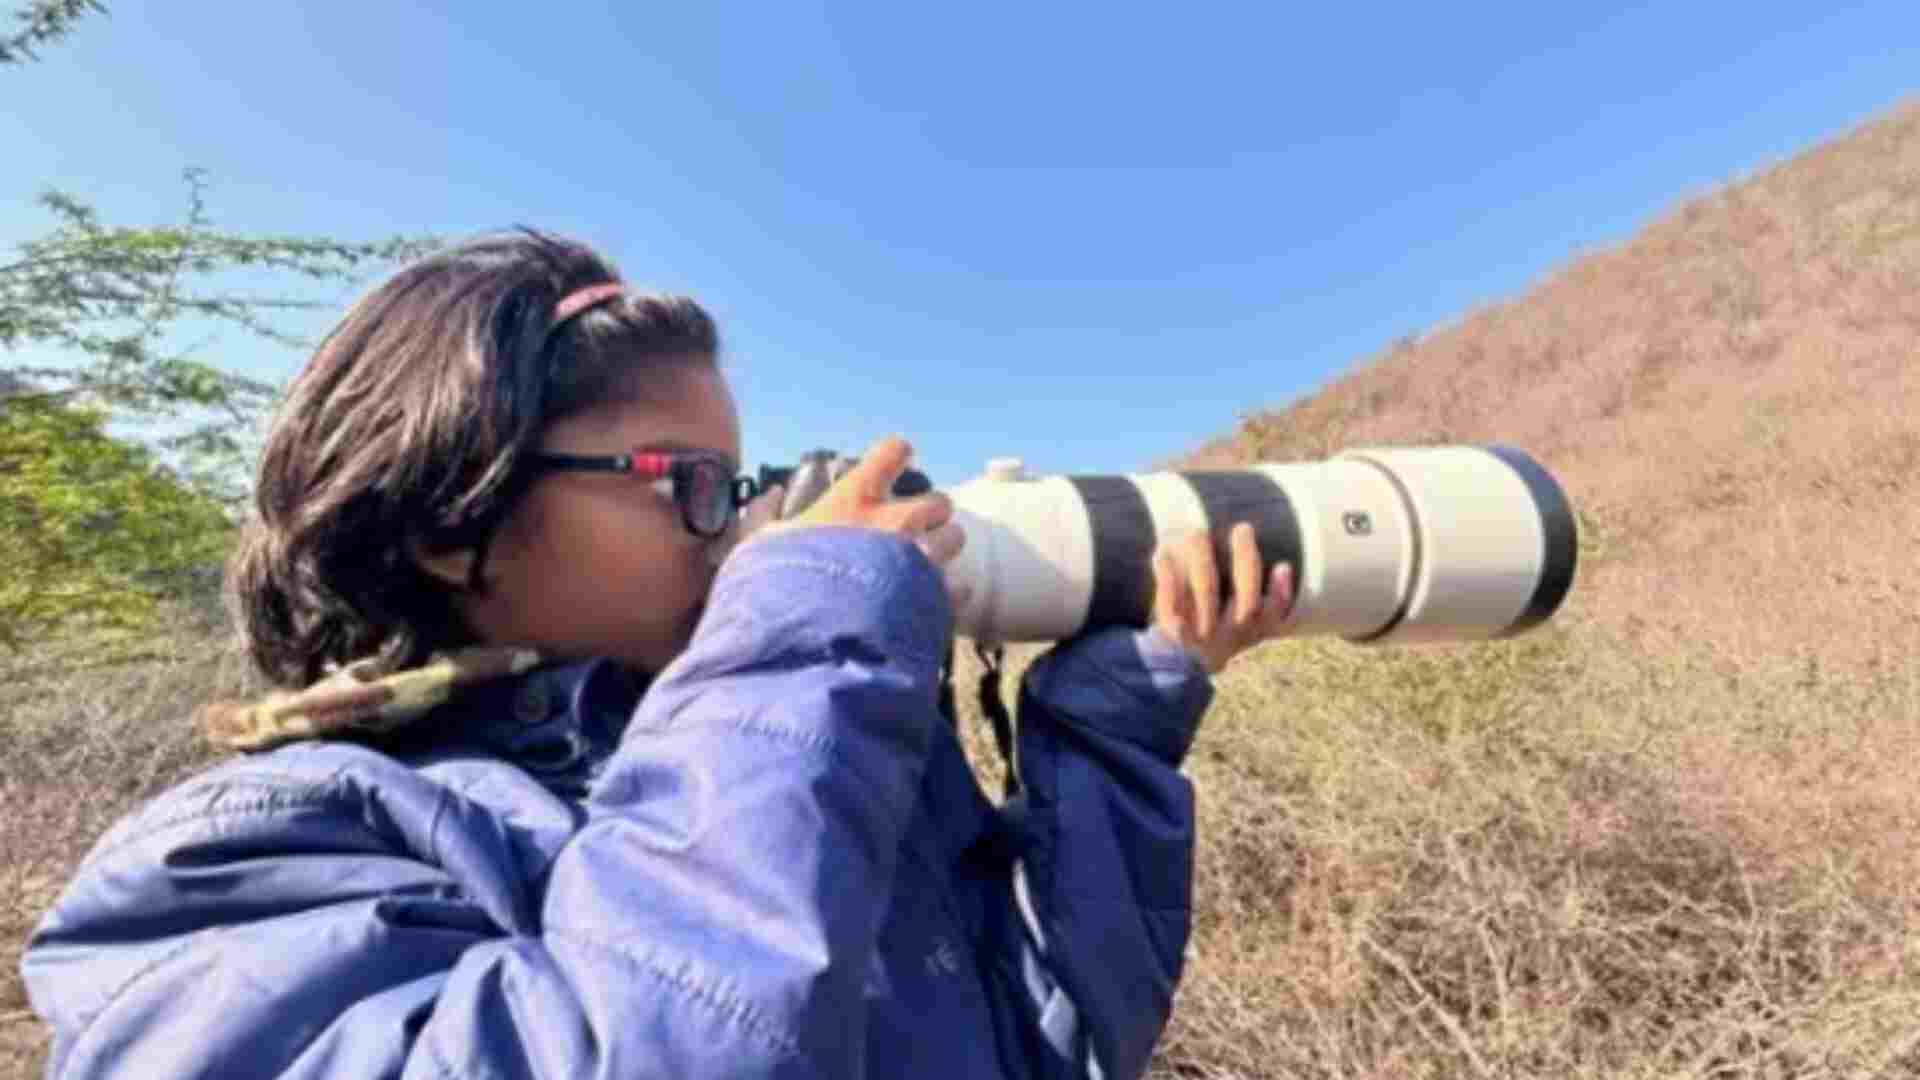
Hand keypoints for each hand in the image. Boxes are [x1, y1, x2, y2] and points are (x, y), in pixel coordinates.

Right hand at [739, 435, 968, 606]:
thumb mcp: (758, 546)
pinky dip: (945, 593)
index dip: (894, 457)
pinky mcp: (934, 597)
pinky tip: (926, 602)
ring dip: (942, 549)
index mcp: (858, 498)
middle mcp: (898, 520)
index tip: (889, 468)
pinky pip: (957, 587)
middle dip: (929, 514)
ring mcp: (921, 558)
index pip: (894, 450)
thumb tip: (770, 495)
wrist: (813, 640)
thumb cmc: (782, 585)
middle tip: (907, 531)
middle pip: (939, 501)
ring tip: (919, 567)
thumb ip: (763, 518)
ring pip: (955, 538)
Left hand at [1150, 523, 1296, 673]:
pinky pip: (1170, 604)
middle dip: (1247, 561)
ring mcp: (1200, 636)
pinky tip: (1162, 553)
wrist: (1165, 668)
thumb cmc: (1205, 632)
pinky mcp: (1169, 633)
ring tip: (1197, 532)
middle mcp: (1228, 637)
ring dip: (1203, 560)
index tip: (1283, 565)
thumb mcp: (1231, 625)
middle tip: (1243, 528)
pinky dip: (1167, 578)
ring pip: (1207, 595)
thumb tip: (1246, 537)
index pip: (1273, 618)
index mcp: (1247, 634)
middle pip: (1246, 602)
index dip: (1281, 594)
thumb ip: (1244, 595)